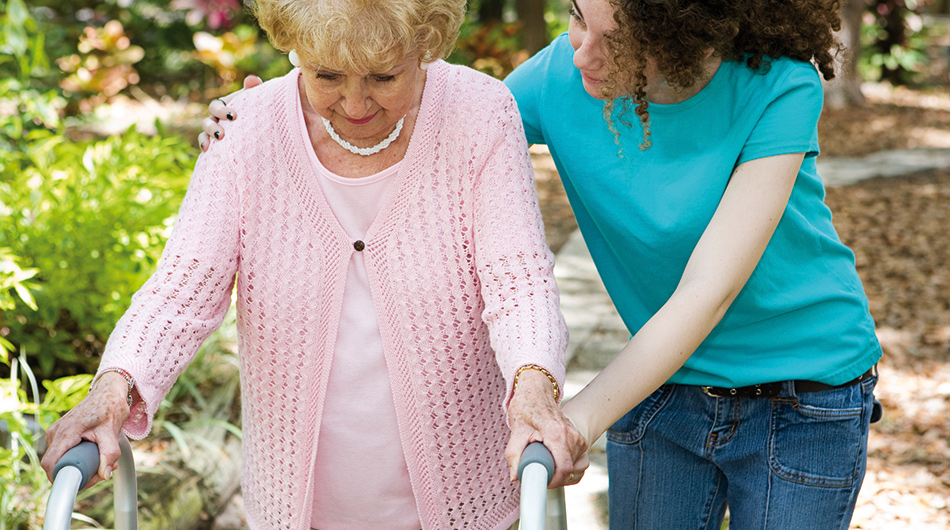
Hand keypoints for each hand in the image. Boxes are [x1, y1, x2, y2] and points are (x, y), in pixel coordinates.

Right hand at [40, 372, 130, 487]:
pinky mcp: (61, 433)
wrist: (108, 391)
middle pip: (56, 464)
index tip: (83, 481)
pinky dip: (79, 458)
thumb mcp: (112, 431)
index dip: (62, 479)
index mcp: (65, 432)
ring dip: (81, 466)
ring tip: (103, 461)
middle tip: (101, 471)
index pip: (50, 464)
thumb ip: (109, 453)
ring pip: (61, 459)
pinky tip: (96, 454)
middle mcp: (55, 432)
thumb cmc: (110, 407)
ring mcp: (56, 433)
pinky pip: (64, 452)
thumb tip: (105, 475)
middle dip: (78, 473)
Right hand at [198, 75, 262, 151]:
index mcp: (222, 106)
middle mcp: (215, 119)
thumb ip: (254, 88)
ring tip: (217, 142)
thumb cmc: (257, 108)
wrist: (261, 127)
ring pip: (204, 133)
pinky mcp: (216, 144)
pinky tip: (207, 151)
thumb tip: (252, 80)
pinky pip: (205, 144)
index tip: (234, 116)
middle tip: (222, 134)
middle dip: (212, 127)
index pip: (216, 106)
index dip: (222, 111)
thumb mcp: (255, 98)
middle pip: (207, 121)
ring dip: (208, 137)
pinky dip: (204, 145)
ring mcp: (214, 131)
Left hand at [504, 369, 588, 487]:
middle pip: (569, 470)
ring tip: (544, 459)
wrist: (537, 392)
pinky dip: (567, 466)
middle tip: (538, 469)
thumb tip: (515, 477)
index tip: (542, 482)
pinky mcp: (581, 441)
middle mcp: (572, 436)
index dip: (553, 481)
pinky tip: (554, 458)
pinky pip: (578, 463)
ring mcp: (579, 438)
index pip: (564, 468)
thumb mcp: (516, 431)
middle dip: (553, 476)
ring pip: (575, 468)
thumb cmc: (526, 408)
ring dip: (560, 471)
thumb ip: (514, 455)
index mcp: (557, 434)